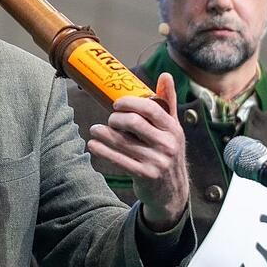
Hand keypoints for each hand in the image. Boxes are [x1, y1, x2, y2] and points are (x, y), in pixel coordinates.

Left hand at [86, 73, 188, 230]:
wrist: (172, 191)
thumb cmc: (168, 152)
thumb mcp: (173, 128)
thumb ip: (168, 103)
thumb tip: (165, 75)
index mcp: (173, 128)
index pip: (151, 108)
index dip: (130, 102)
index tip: (117, 103)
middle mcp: (167, 144)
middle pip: (134, 122)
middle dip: (116, 118)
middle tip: (110, 119)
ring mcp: (157, 161)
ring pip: (123, 142)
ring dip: (104, 134)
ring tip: (95, 130)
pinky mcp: (145, 175)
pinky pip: (119, 159)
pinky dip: (103, 150)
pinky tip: (93, 145)